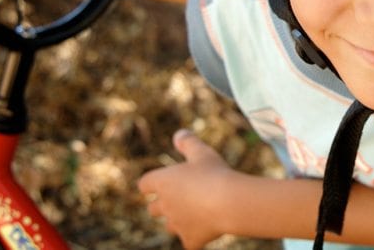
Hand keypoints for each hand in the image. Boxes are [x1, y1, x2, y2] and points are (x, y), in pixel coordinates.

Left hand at [138, 129, 233, 248]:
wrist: (229, 201)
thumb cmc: (215, 173)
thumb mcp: (202, 152)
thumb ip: (188, 142)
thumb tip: (178, 134)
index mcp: (163, 182)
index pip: (145, 184)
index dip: (151, 183)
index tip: (158, 182)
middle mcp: (165, 205)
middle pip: (153, 209)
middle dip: (162, 204)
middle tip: (179, 198)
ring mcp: (177, 224)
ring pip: (170, 225)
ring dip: (178, 220)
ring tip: (195, 213)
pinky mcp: (190, 239)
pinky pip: (189, 241)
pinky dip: (196, 237)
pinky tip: (207, 231)